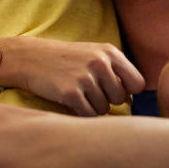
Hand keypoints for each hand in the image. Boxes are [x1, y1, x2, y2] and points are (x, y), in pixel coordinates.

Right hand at [0, 37, 144, 115]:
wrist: (30, 57)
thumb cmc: (66, 58)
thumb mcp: (94, 55)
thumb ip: (116, 73)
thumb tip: (131, 100)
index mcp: (110, 52)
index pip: (138, 83)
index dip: (128, 91)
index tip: (115, 90)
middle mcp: (99, 63)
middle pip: (120, 98)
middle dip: (108, 100)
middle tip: (90, 90)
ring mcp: (85, 78)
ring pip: (104, 109)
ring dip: (93, 106)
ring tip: (78, 92)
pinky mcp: (70, 93)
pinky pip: (88, 115)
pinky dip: (81, 112)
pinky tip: (71, 100)